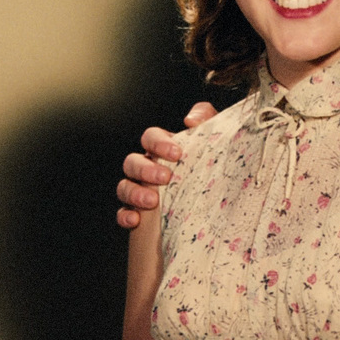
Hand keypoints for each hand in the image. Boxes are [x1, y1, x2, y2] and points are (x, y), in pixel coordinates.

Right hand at [115, 102, 218, 228]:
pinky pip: (122, 213)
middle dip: (145, 169)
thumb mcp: (215, 143)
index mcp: (163, 150)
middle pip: (132, 161)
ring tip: (153, 201)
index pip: (150, 137)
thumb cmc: (213, 170)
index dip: (158, 143)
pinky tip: (135, 220)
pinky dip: (125, 215)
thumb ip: (206, 119)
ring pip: (124, 186)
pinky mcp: (138, 215)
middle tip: (166, 178)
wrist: (216, 209)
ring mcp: (139, 191)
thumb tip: (190, 120)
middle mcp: (147, 168)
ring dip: (134, 192)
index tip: (177, 154)